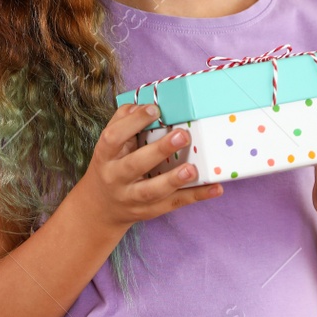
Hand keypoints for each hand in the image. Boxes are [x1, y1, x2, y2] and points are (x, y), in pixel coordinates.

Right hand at [77, 103, 222, 230]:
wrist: (101, 208)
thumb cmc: (111, 166)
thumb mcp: (110, 145)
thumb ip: (124, 122)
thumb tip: (145, 105)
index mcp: (105, 155)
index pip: (114, 137)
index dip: (133, 122)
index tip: (155, 109)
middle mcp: (115, 177)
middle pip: (134, 165)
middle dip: (159, 151)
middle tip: (182, 135)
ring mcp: (131, 198)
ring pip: (152, 191)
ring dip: (174, 180)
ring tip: (192, 169)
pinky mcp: (149, 211)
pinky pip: (174, 203)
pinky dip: (196, 196)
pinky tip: (215, 188)